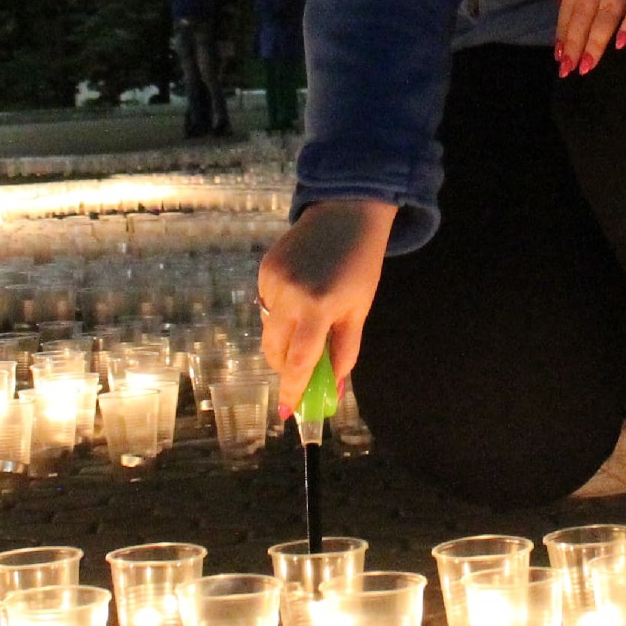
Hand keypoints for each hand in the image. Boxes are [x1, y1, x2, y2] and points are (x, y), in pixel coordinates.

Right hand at [258, 199, 396, 412]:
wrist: (347, 212)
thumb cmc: (361, 265)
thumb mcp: (359, 310)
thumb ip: (344, 351)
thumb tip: (333, 389)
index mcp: (320, 307)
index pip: (300, 361)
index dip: (292, 390)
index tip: (288, 413)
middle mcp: (290, 296)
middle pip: (276, 350)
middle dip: (286, 367)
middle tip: (302, 370)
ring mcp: (273, 281)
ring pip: (270, 329)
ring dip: (285, 339)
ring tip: (308, 321)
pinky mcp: (264, 269)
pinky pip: (267, 305)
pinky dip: (280, 312)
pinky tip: (300, 294)